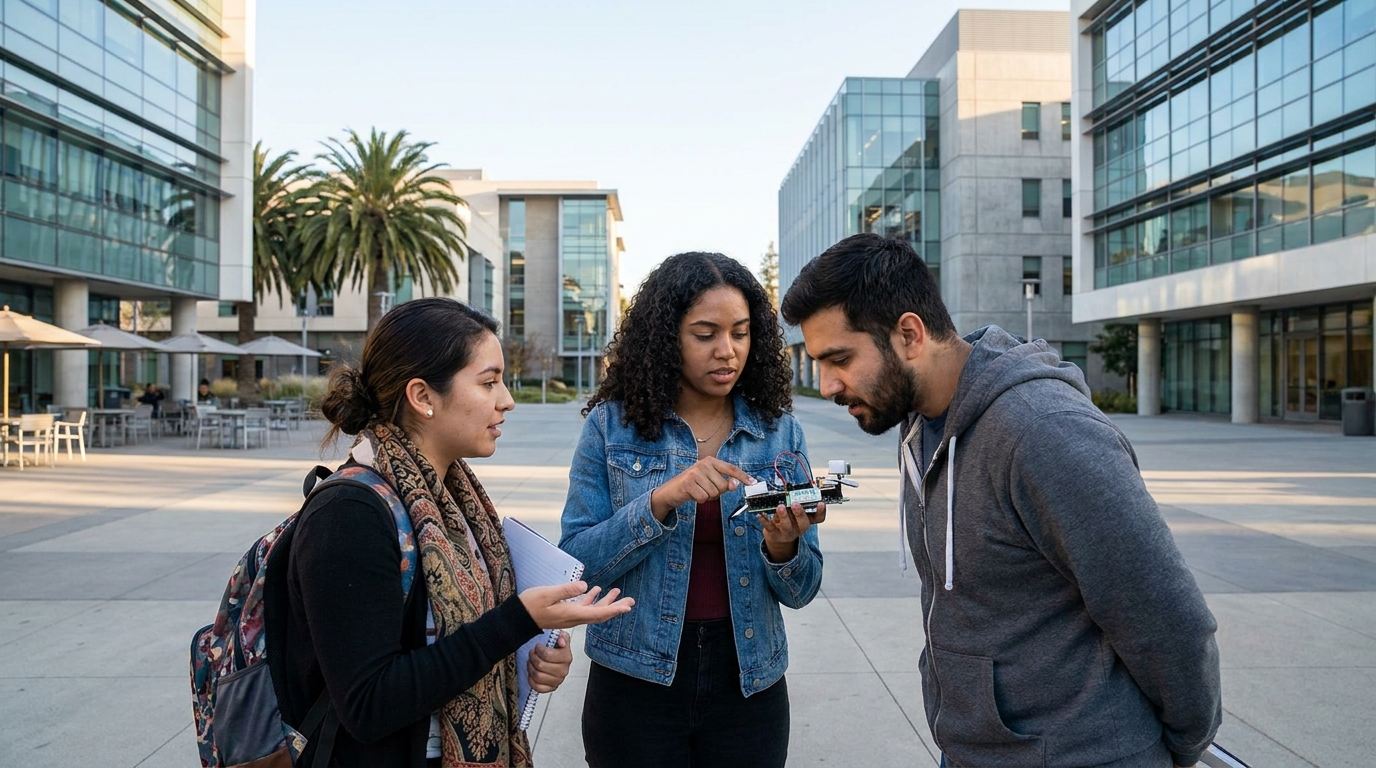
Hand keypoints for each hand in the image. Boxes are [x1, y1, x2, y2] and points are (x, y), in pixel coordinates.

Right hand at [518, 581, 634, 629]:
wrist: (517, 619)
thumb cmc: (530, 605)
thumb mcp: (547, 594)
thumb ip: (566, 590)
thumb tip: (585, 585)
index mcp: (572, 614)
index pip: (598, 614)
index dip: (614, 610)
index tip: (627, 607)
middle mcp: (574, 617)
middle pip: (600, 614)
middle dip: (616, 607)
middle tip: (630, 601)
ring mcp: (569, 616)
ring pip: (593, 610)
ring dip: (606, 602)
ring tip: (617, 592)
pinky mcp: (565, 612)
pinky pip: (583, 607)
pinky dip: (591, 600)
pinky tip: (594, 590)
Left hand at [526, 631, 572, 692]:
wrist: (556, 659)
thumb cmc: (556, 649)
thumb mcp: (560, 638)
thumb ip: (562, 636)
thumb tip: (561, 641)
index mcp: (566, 657)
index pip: (547, 655)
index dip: (538, 649)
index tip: (537, 647)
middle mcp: (563, 670)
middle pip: (540, 665)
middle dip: (533, 658)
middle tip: (532, 653)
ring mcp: (558, 680)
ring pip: (538, 676)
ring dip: (531, 667)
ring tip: (531, 662)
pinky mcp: (551, 688)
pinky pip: (537, 687)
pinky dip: (531, 680)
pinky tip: (532, 673)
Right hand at [650, 457, 754, 519]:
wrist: (670, 491)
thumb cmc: (692, 486)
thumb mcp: (708, 481)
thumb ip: (723, 482)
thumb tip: (735, 484)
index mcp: (710, 461)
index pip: (731, 468)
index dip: (743, 476)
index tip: (753, 482)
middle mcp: (703, 464)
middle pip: (723, 485)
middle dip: (717, 493)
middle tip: (705, 490)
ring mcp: (695, 473)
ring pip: (714, 493)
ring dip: (708, 497)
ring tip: (698, 491)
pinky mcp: (688, 483)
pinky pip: (704, 498)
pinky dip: (700, 500)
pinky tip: (692, 495)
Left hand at [759, 500, 824, 562]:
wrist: (777, 536)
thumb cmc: (788, 518)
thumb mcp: (793, 511)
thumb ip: (794, 501)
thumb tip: (790, 488)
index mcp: (806, 520)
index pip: (818, 518)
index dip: (821, 511)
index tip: (820, 503)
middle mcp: (799, 528)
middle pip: (803, 523)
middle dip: (800, 513)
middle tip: (795, 504)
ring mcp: (787, 533)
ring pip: (787, 527)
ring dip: (784, 516)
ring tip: (780, 507)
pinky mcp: (774, 534)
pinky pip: (770, 527)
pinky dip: (764, 520)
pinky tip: (760, 514)